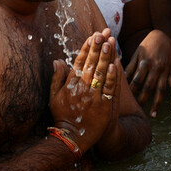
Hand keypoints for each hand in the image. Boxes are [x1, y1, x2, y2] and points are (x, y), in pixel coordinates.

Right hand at [49, 29, 119, 153]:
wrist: (73, 138)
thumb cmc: (63, 116)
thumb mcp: (54, 97)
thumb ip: (57, 77)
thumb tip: (58, 60)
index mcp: (70, 84)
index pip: (80, 62)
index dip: (86, 48)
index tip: (92, 36)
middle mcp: (82, 88)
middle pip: (91, 64)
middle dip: (97, 47)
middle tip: (103, 33)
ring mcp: (94, 97)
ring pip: (101, 73)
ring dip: (106, 57)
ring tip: (110, 42)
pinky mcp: (104, 106)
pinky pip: (110, 89)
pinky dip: (113, 77)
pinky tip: (116, 64)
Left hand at [125, 29, 170, 116]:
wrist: (162, 36)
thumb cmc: (145, 45)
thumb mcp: (136, 53)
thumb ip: (130, 66)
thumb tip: (120, 78)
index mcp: (145, 62)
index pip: (137, 79)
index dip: (131, 90)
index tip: (125, 99)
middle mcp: (156, 68)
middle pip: (149, 86)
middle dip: (142, 99)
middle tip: (136, 110)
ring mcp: (165, 71)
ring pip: (162, 89)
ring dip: (158, 103)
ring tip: (153, 115)